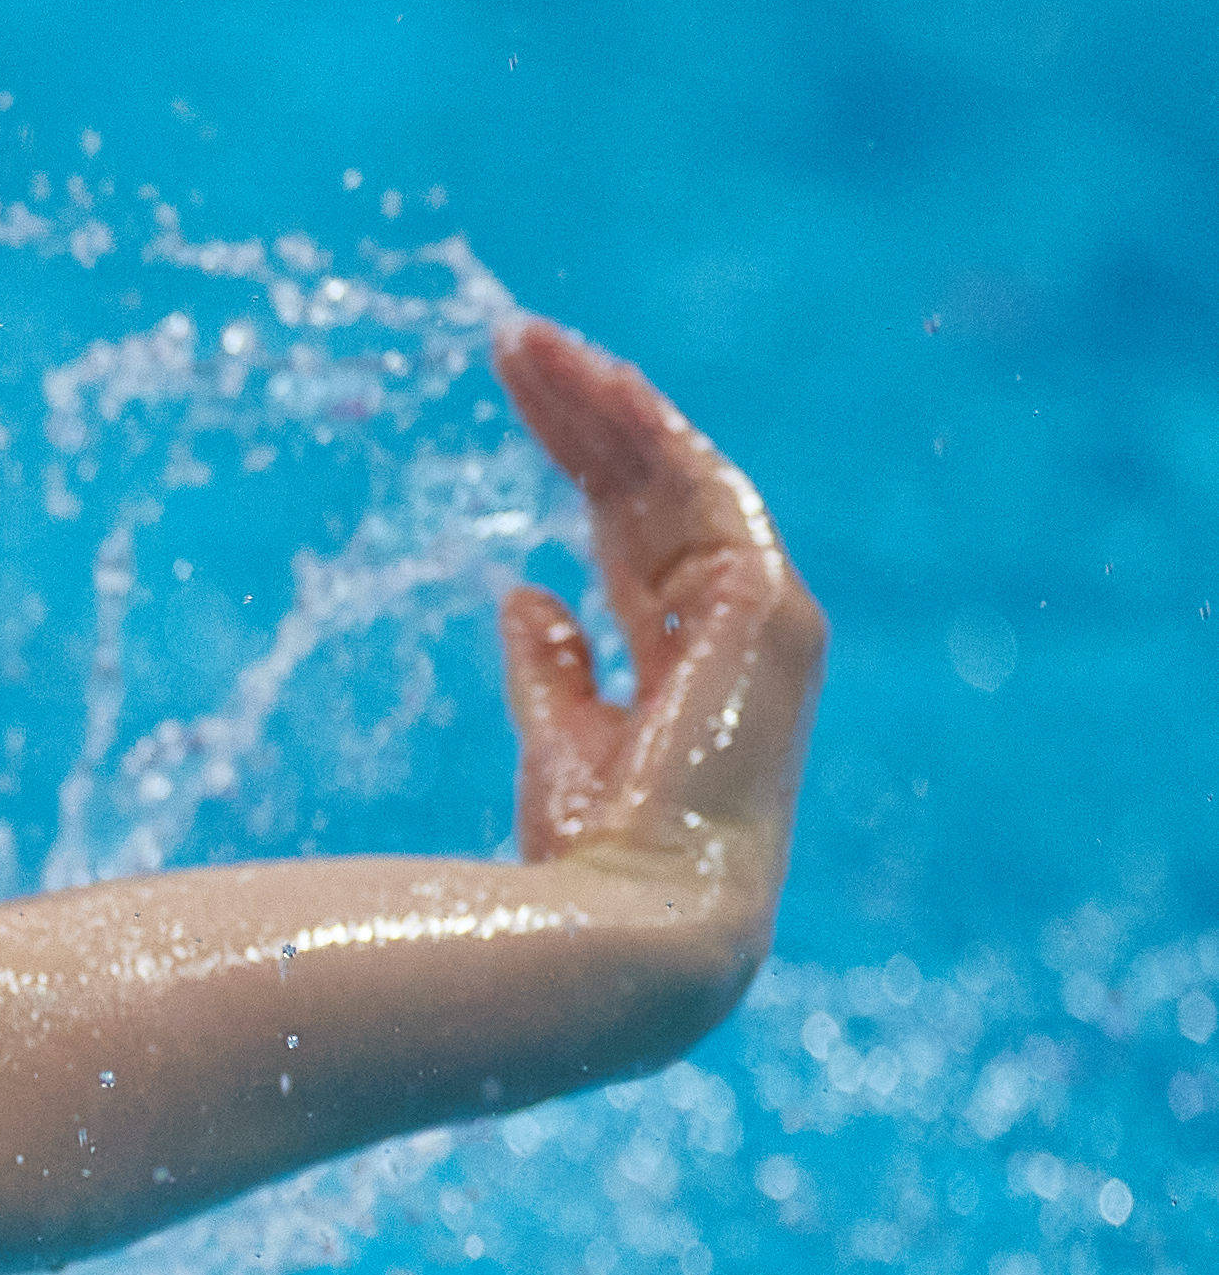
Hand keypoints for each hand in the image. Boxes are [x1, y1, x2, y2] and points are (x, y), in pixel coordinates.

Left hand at [489, 321, 821, 970]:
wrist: (631, 933)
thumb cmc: (581, 876)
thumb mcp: (555, 756)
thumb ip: (550, 678)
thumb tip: (523, 593)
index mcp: (682, 688)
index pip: (626, 558)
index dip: (577, 479)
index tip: (521, 407)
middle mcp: (730, 647)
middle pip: (646, 503)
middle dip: (582, 423)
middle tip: (511, 348)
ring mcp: (758, 623)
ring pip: (669, 478)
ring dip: (600, 403)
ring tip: (522, 341)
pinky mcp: (762, 605)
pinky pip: (693, 484)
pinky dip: (636, 424)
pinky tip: (579, 373)